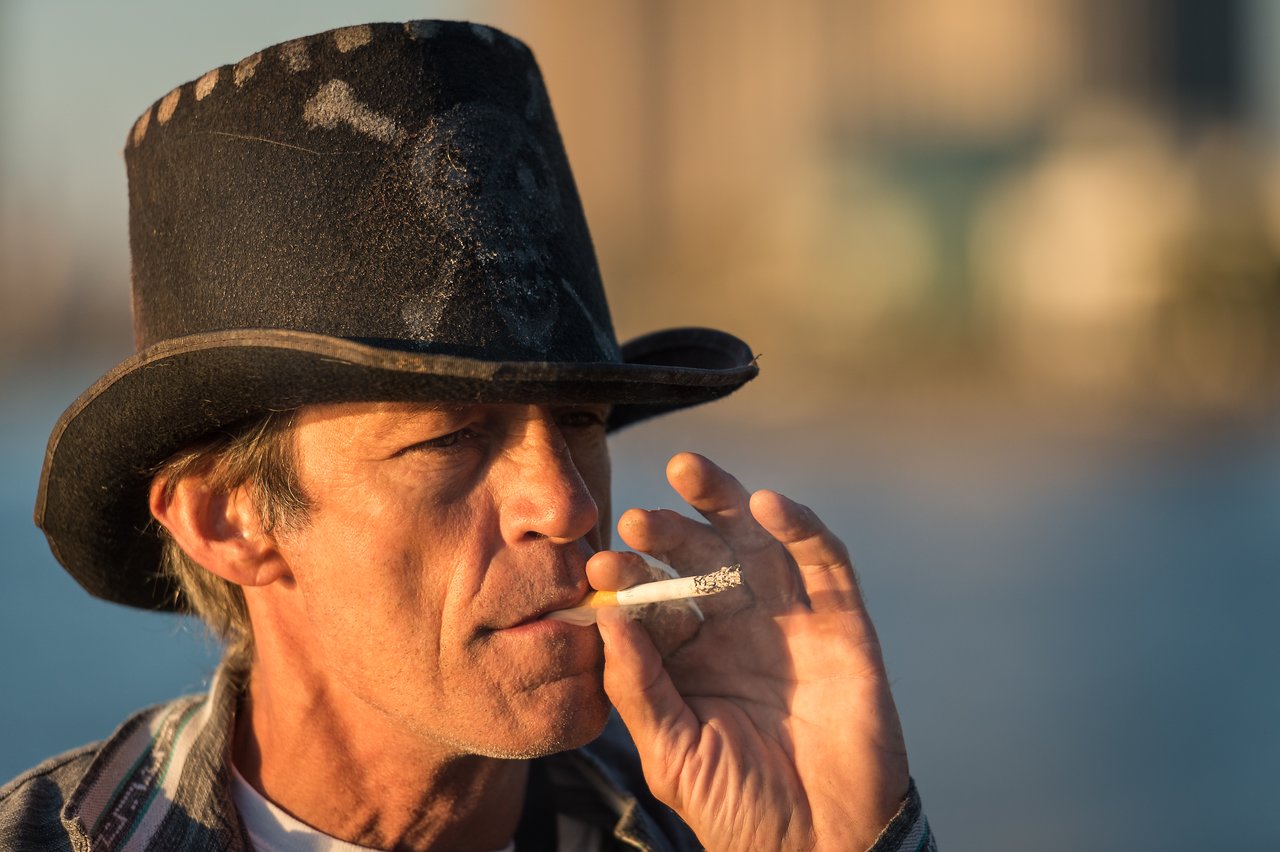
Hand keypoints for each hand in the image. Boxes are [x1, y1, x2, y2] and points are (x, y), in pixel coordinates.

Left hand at [592, 452, 909, 850]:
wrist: (819, 846)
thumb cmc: (738, 807)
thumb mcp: (671, 750)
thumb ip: (638, 685)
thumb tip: (605, 615)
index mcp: (691, 656)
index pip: (656, 599)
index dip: (631, 576)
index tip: (598, 565)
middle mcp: (737, 628)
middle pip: (702, 556)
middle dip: (671, 529)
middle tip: (638, 516)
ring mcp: (791, 621)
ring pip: (758, 543)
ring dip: (727, 502)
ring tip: (690, 472)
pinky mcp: (843, 624)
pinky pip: (824, 563)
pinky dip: (801, 527)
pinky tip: (767, 505)